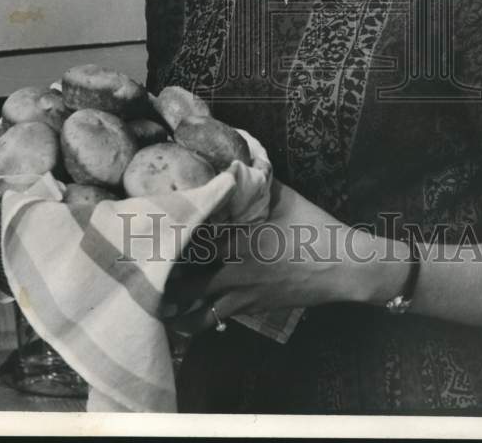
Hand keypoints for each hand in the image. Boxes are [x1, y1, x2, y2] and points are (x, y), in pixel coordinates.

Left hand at [163, 180, 370, 334]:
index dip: (168, 242)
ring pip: (197, 308)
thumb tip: (237, 164)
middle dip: (161, 281)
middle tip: (140, 274)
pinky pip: (217, 318)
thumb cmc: (314, 227)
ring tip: (155, 299)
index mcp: (239, 238)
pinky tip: (185, 316)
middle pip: (186, 282)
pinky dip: (198, 318)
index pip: (192, 242)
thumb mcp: (283, 198)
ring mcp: (244, 293)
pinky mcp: (253, 308)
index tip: (148, 237)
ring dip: (175, 305)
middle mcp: (235, 269)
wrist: (342, 266)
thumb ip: (256, 185)